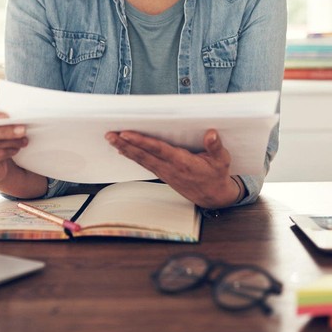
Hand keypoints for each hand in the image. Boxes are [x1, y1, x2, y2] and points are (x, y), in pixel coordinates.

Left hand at [104, 128, 241, 208]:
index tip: (127, 134)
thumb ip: (216, 147)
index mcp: (183, 163)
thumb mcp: (222, 160)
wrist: (213, 197)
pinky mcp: (163, 174)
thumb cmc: (216, 176)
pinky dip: (133, 156)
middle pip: (144, 155)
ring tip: (111, 139)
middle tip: (110, 135)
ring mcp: (165, 172)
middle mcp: (170, 168)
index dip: (141, 142)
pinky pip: (145, 164)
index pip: (158, 150)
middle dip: (125, 145)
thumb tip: (211, 133)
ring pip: (141, 160)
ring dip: (125, 149)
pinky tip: (123, 150)